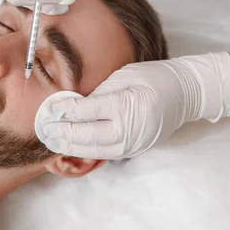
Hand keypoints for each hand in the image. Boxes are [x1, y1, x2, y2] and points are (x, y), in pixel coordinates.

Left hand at [35, 53, 229, 158]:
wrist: (186, 94)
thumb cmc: (153, 77)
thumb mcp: (124, 76)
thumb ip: (99, 92)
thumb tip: (72, 104)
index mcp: (127, 105)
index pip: (87, 112)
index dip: (64, 111)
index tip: (48, 109)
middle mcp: (129, 129)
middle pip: (87, 136)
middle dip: (62, 133)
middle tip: (43, 129)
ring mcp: (133, 144)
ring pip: (93, 150)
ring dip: (70, 146)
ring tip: (51, 140)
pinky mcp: (134, 150)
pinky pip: (104, 153)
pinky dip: (85, 150)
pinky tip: (71, 146)